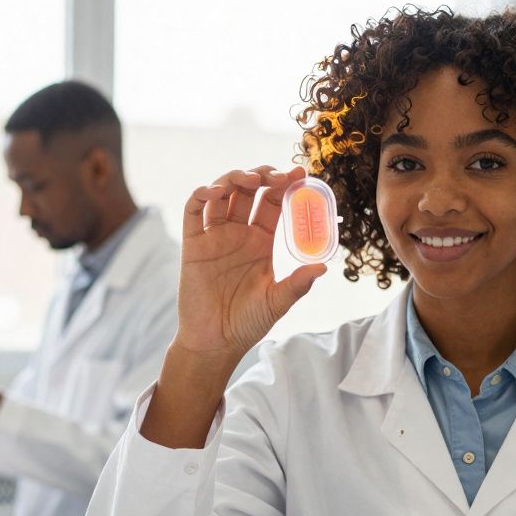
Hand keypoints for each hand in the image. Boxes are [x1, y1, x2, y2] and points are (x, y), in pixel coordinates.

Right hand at [139, 165, 327, 449]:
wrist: (215, 342)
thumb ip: (297, 284)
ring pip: (222, 194)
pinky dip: (202, 194)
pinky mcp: (193, 243)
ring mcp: (215, 236)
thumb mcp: (277, 302)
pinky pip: (194, 211)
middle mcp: (238, 233)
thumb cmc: (248, 323)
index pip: (273, 203)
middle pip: (248, 191)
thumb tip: (323, 266)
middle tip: (277, 174)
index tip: (300, 173)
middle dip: (262, 176)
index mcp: (262, 241)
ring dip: (234, 179)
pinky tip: (216, 191)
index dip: (285, 185)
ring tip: (251, 179)